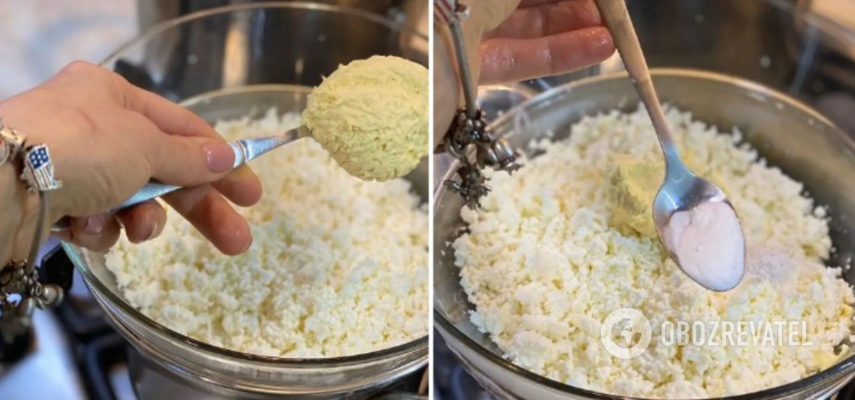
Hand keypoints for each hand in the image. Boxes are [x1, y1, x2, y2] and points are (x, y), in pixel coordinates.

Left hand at [0, 61, 260, 257]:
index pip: (182, 128)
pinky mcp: (54, 204)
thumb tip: (229, 158)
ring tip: (137, 233)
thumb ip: (189, 157)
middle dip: (199, 207)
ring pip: (131, 201)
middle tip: (237, 241)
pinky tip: (86, 228)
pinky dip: (99, 229)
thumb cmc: (78, 147)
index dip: (219, 160)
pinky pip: (97, 220)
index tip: (249, 193)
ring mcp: (73, 166)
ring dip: (141, 221)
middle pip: (164, 170)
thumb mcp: (145, 145)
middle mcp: (93, 127)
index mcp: (114, 96)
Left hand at [433, 0, 614, 142]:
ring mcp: (466, 29)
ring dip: (576, 24)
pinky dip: (561, 52)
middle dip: (575, 0)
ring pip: (528, 22)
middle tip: (612, 9)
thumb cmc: (459, 5)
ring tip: (614, 32)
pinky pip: (520, 55)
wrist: (417, 77)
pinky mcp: (469, 67)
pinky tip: (600, 47)